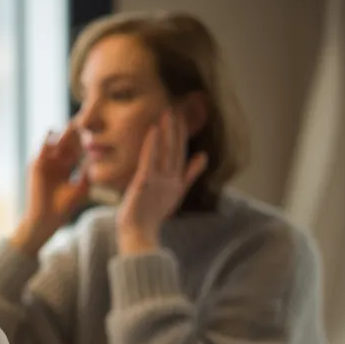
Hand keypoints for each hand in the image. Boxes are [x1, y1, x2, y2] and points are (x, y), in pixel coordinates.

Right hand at [11, 124, 89, 254]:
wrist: (45, 219)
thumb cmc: (64, 207)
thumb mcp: (83, 187)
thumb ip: (89, 172)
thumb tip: (104, 158)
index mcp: (67, 166)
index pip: (78, 147)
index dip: (87, 138)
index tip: (100, 127)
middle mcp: (56, 161)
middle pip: (68, 141)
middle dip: (77, 130)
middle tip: (89, 116)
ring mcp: (45, 161)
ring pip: (56, 141)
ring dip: (65, 133)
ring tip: (75, 123)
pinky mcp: (36, 164)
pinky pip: (43, 147)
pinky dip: (50, 139)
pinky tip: (58, 132)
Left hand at [116, 110, 207, 252]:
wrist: (140, 234)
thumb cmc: (151, 215)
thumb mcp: (174, 194)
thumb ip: (188, 175)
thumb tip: (204, 156)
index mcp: (177, 182)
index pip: (180, 154)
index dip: (181, 135)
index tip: (180, 117)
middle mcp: (171, 180)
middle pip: (176, 150)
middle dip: (176, 129)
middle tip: (175, 109)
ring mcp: (160, 181)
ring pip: (166, 152)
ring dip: (167, 132)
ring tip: (167, 113)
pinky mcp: (146, 183)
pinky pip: (150, 160)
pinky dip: (152, 145)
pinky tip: (153, 130)